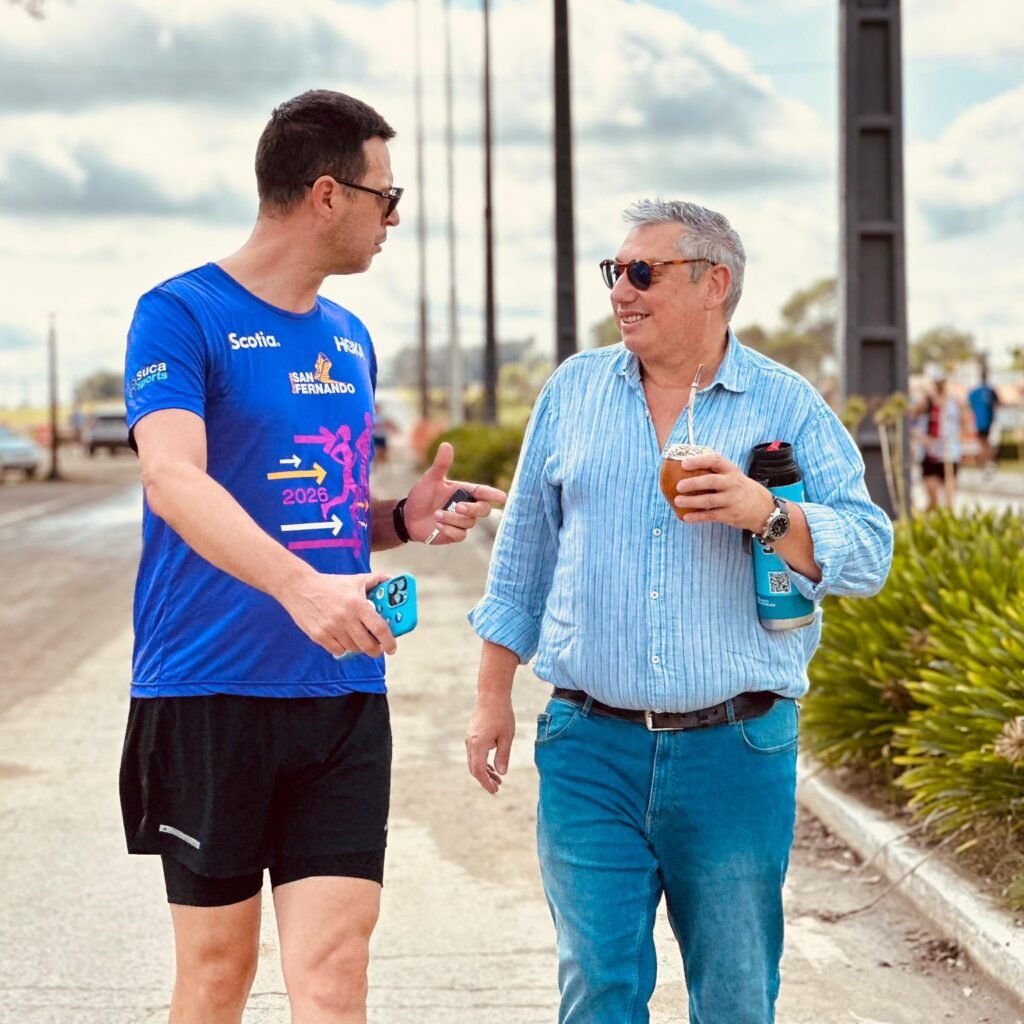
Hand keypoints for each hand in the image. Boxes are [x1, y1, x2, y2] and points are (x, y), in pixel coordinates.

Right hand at [277, 569, 396, 657]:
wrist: (299, 587)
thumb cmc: (330, 585)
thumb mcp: (355, 580)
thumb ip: (376, 580)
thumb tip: (392, 580)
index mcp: (357, 604)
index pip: (379, 628)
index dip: (389, 641)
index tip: (392, 648)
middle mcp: (346, 618)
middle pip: (367, 644)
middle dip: (375, 650)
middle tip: (377, 648)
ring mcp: (331, 628)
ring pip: (353, 648)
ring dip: (358, 647)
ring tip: (358, 639)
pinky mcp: (319, 636)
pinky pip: (337, 650)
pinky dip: (342, 648)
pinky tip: (342, 639)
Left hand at [404, 442, 507, 544]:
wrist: (408, 517)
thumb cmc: (421, 496)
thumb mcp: (430, 479)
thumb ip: (441, 465)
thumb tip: (446, 445)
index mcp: (463, 491)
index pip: (483, 492)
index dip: (493, 494)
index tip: (502, 497)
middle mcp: (466, 506)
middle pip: (483, 509)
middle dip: (472, 508)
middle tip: (458, 507)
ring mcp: (462, 521)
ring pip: (469, 522)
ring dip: (452, 519)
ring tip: (436, 515)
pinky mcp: (456, 534)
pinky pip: (461, 535)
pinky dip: (449, 530)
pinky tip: (437, 526)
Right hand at [465, 696, 515, 793]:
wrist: (492, 696)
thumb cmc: (502, 715)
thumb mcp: (506, 737)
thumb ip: (503, 756)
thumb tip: (502, 773)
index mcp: (478, 744)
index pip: (478, 770)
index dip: (486, 783)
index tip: (495, 791)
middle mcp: (470, 743)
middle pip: (474, 768)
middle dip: (485, 779)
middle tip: (497, 787)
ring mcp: (470, 738)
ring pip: (473, 761)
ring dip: (484, 771)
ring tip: (498, 778)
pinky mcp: (472, 735)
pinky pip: (474, 753)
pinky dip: (482, 762)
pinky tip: (493, 765)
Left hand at [674, 452, 774, 532]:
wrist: (764, 509)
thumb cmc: (742, 489)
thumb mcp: (735, 476)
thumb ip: (717, 473)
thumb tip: (687, 469)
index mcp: (732, 471)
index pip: (715, 461)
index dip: (699, 461)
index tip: (684, 463)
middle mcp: (732, 484)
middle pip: (711, 481)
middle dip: (693, 483)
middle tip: (679, 486)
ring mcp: (732, 500)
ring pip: (709, 500)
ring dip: (691, 501)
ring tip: (678, 501)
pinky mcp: (730, 515)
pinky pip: (711, 515)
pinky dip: (698, 517)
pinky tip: (686, 517)